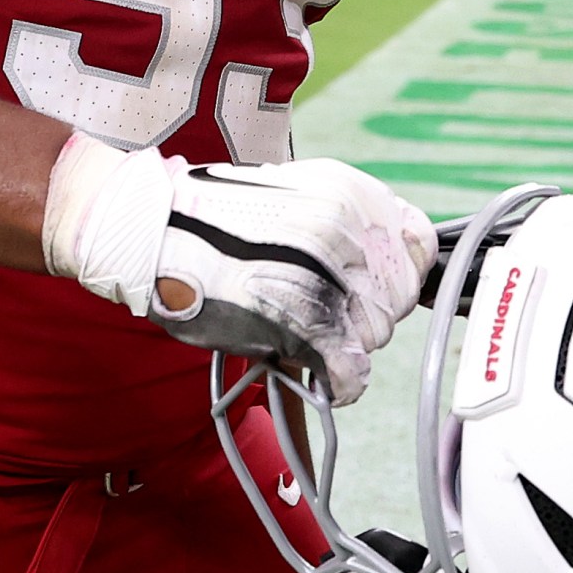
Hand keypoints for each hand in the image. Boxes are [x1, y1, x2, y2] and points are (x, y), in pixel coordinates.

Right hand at [42, 135, 438, 405]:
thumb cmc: (215, 218)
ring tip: (299, 330)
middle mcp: (350, 227)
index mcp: (351, 191)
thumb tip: (383, 264)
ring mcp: (331, 275)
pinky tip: (317, 372)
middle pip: (397, 299)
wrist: (153, 231)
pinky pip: (351, 371)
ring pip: (374, 337)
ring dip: (344, 344)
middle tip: (319, 313)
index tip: (369, 287)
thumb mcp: (295, 192)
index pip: (418, 245)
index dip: (396, 273)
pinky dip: (338, 381)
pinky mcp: (307, 321)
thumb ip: (343, 222)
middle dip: (366, 313)